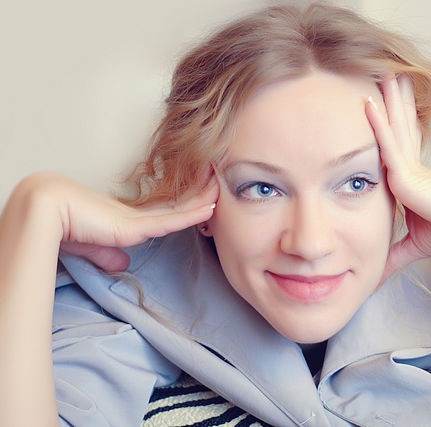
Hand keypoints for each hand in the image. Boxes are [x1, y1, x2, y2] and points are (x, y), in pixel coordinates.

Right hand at [19, 172, 218, 271]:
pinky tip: (210, 208)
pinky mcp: (132, 225)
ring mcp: (136, 218)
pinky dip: (192, 214)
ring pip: (179, 208)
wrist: (44, 212)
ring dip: (203, 198)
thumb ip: (109, 255)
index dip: (186, 205)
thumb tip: (123, 264)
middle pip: (177, 204)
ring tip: (223, 186)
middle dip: (200, 194)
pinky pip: (170, 220)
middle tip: (221, 180)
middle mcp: (136, 214)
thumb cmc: (63, 226)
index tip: (204, 198)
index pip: (165, 211)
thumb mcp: (92, 247)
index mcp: (127, 218)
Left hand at [365, 75, 430, 280]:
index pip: (395, 146)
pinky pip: (388, 145)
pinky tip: (368, 104)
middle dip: (389, 100)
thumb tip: (375, 279)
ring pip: (391, 128)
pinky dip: (377, 124)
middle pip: (394, 128)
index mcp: (409, 178)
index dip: (388, 124)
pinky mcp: (408, 174)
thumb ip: (392, 255)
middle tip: (381, 73)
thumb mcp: (412, 244)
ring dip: (385, 98)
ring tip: (379, 71)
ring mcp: (407, 167)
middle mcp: (408, 166)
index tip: (379, 104)